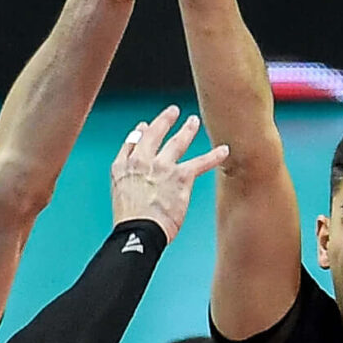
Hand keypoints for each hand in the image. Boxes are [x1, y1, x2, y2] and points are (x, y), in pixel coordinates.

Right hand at [109, 104, 227, 240]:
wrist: (138, 230)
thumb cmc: (129, 220)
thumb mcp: (118, 191)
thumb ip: (125, 172)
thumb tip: (134, 162)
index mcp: (123, 166)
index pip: (132, 142)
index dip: (141, 133)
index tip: (145, 126)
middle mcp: (142, 161)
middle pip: (155, 135)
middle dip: (165, 121)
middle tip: (173, 111)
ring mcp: (162, 167)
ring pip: (177, 142)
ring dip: (187, 130)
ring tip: (194, 122)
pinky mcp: (181, 177)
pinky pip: (201, 163)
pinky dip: (214, 156)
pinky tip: (225, 150)